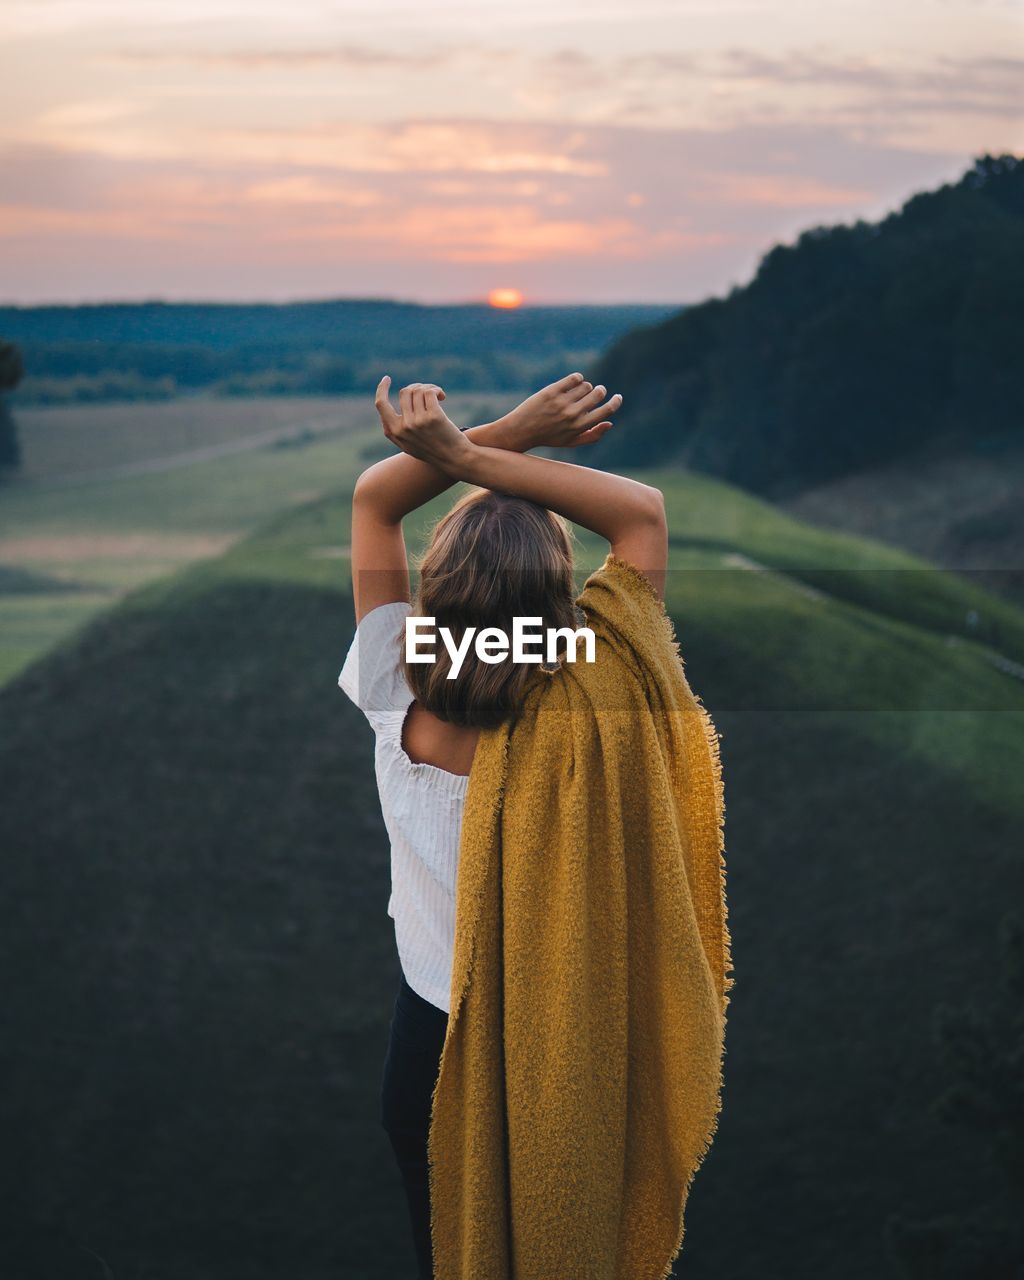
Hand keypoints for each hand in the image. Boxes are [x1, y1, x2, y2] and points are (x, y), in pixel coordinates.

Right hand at [374, 376, 469, 471]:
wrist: (455, 459)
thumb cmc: (432, 451)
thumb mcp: (407, 446)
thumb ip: (394, 432)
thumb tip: (383, 415)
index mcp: (394, 432)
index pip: (381, 404)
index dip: (382, 389)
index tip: (387, 379)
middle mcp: (404, 427)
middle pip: (404, 392)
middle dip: (417, 387)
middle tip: (429, 392)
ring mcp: (418, 422)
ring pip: (418, 390)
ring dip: (429, 388)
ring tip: (438, 395)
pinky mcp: (434, 417)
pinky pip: (430, 392)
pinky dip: (436, 390)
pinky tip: (442, 397)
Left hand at [502, 372, 622, 450]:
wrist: (522, 430)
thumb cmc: (548, 437)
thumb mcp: (571, 442)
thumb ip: (592, 435)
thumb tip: (610, 423)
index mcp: (580, 427)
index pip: (607, 411)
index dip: (615, 402)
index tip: (617, 397)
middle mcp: (573, 414)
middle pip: (598, 394)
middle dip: (600, 391)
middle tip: (596, 391)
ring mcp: (562, 402)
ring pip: (586, 385)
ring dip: (585, 387)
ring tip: (577, 392)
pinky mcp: (552, 391)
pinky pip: (574, 378)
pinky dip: (577, 379)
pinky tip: (572, 383)